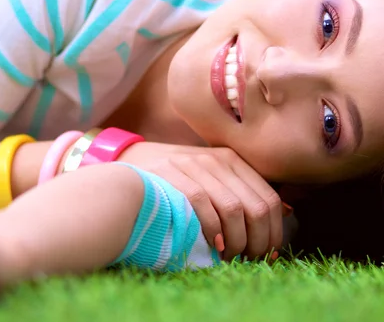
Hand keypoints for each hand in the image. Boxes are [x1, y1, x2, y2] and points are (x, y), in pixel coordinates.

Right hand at [119, 144, 282, 259]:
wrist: (130, 162)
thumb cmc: (175, 177)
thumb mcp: (211, 174)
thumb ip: (242, 188)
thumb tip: (288, 211)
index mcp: (233, 159)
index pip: (270, 199)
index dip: (273, 233)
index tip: (267, 254)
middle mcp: (218, 159)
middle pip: (257, 207)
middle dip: (258, 241)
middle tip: (250, 260)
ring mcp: (196, 165)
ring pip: (234, 209)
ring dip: (237, 241)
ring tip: (230, 256)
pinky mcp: (175, 175)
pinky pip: (205, 206)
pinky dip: (213, 231)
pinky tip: (212, 246)